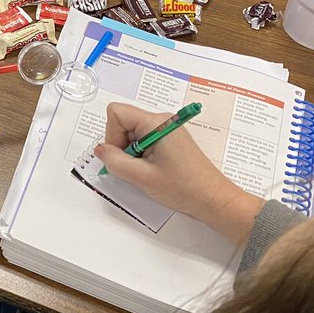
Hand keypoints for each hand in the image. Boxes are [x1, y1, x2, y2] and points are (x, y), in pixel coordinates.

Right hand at [95, 102, 262, 245]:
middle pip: (123, 122)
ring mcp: (166, 128)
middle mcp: (161, 120)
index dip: (112, 135)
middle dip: (121, 145)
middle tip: (135, 167)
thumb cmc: (184, 187)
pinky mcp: (169, 139)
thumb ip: (114, 161)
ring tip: (146, 171)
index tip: (122, 156)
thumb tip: (100, 150)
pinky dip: (140, 154)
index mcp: (156, 123)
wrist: (213, 199)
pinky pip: (143, 139)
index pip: (117, 113)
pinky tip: (152, 170)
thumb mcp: (142, 177)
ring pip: (132, 132)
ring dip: (131, 152)